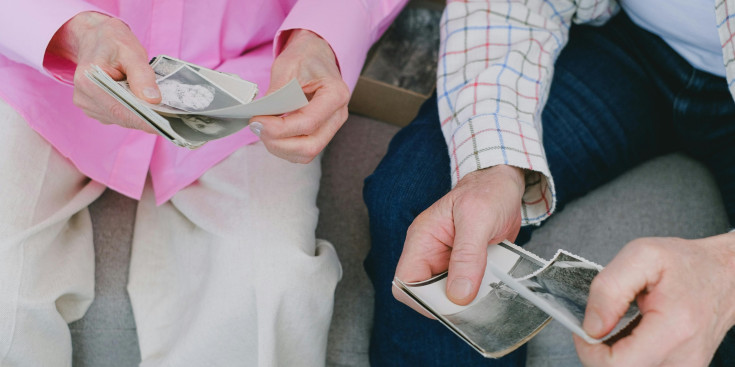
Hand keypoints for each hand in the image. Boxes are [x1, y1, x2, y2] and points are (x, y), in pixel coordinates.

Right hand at [47, 11, 159, 132]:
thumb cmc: (114, 42)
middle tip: (171, 119)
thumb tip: (153, 100)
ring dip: (141, 116)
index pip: (120, 110)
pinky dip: (134, 113)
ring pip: (121, 119)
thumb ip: (142, 76)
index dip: (144, 120)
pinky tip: (145, 105)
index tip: (166, 126)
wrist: (96, 37)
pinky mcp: (95, 109)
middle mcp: (84, 97)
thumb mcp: (131, 52)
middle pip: (121, 117)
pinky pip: (119, 117)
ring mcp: (88, 105)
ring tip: (160, 110)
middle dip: (146, 119)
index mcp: (89, 82)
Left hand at [249, 29, 349, 162]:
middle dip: (278, 143)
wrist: (316, 56)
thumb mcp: (287, 66)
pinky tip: (271, 132)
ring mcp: (331, 127)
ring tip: (262, 129)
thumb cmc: (305, 57)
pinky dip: (283, 147)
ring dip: (279, 147)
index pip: (308, 123)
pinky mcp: (321, 134)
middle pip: (310, 146)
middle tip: (257, 127)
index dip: (279, 128)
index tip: (256, 120)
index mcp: (336, 94)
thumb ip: (276, 93)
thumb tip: (260, 117)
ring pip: (305, 154)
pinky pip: (302, 152)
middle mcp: (338, 115)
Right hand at [393, 165, 525, 313]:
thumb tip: (458, 294)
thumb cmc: (487, 191)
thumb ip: (467, 256)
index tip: (449, 305)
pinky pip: (467, 290)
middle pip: (425, 294)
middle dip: (448, 302)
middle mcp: (430, 253)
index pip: (405, 281)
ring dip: (467, 300)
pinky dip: (479, 294)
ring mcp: (448, 262)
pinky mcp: (466, 267)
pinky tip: (493, 286)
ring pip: (447, 296)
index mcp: (422, 239)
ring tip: (487, 291)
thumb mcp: (477, 219)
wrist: (505, 184)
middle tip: (474, 301)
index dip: (422, 299)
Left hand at [574, 233, 734, 365]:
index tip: (586, 329)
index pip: (616, 365)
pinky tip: (631, 336)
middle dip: (599, 351)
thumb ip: (609, 289)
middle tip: (602, 323)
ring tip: (621, 326)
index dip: (589, 349)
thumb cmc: (687, 265)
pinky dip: (628, 356)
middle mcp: (683, 358)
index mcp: (673, 329)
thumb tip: (592, 326)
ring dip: (614, 355)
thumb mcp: (642, 256)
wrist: (725, 276)